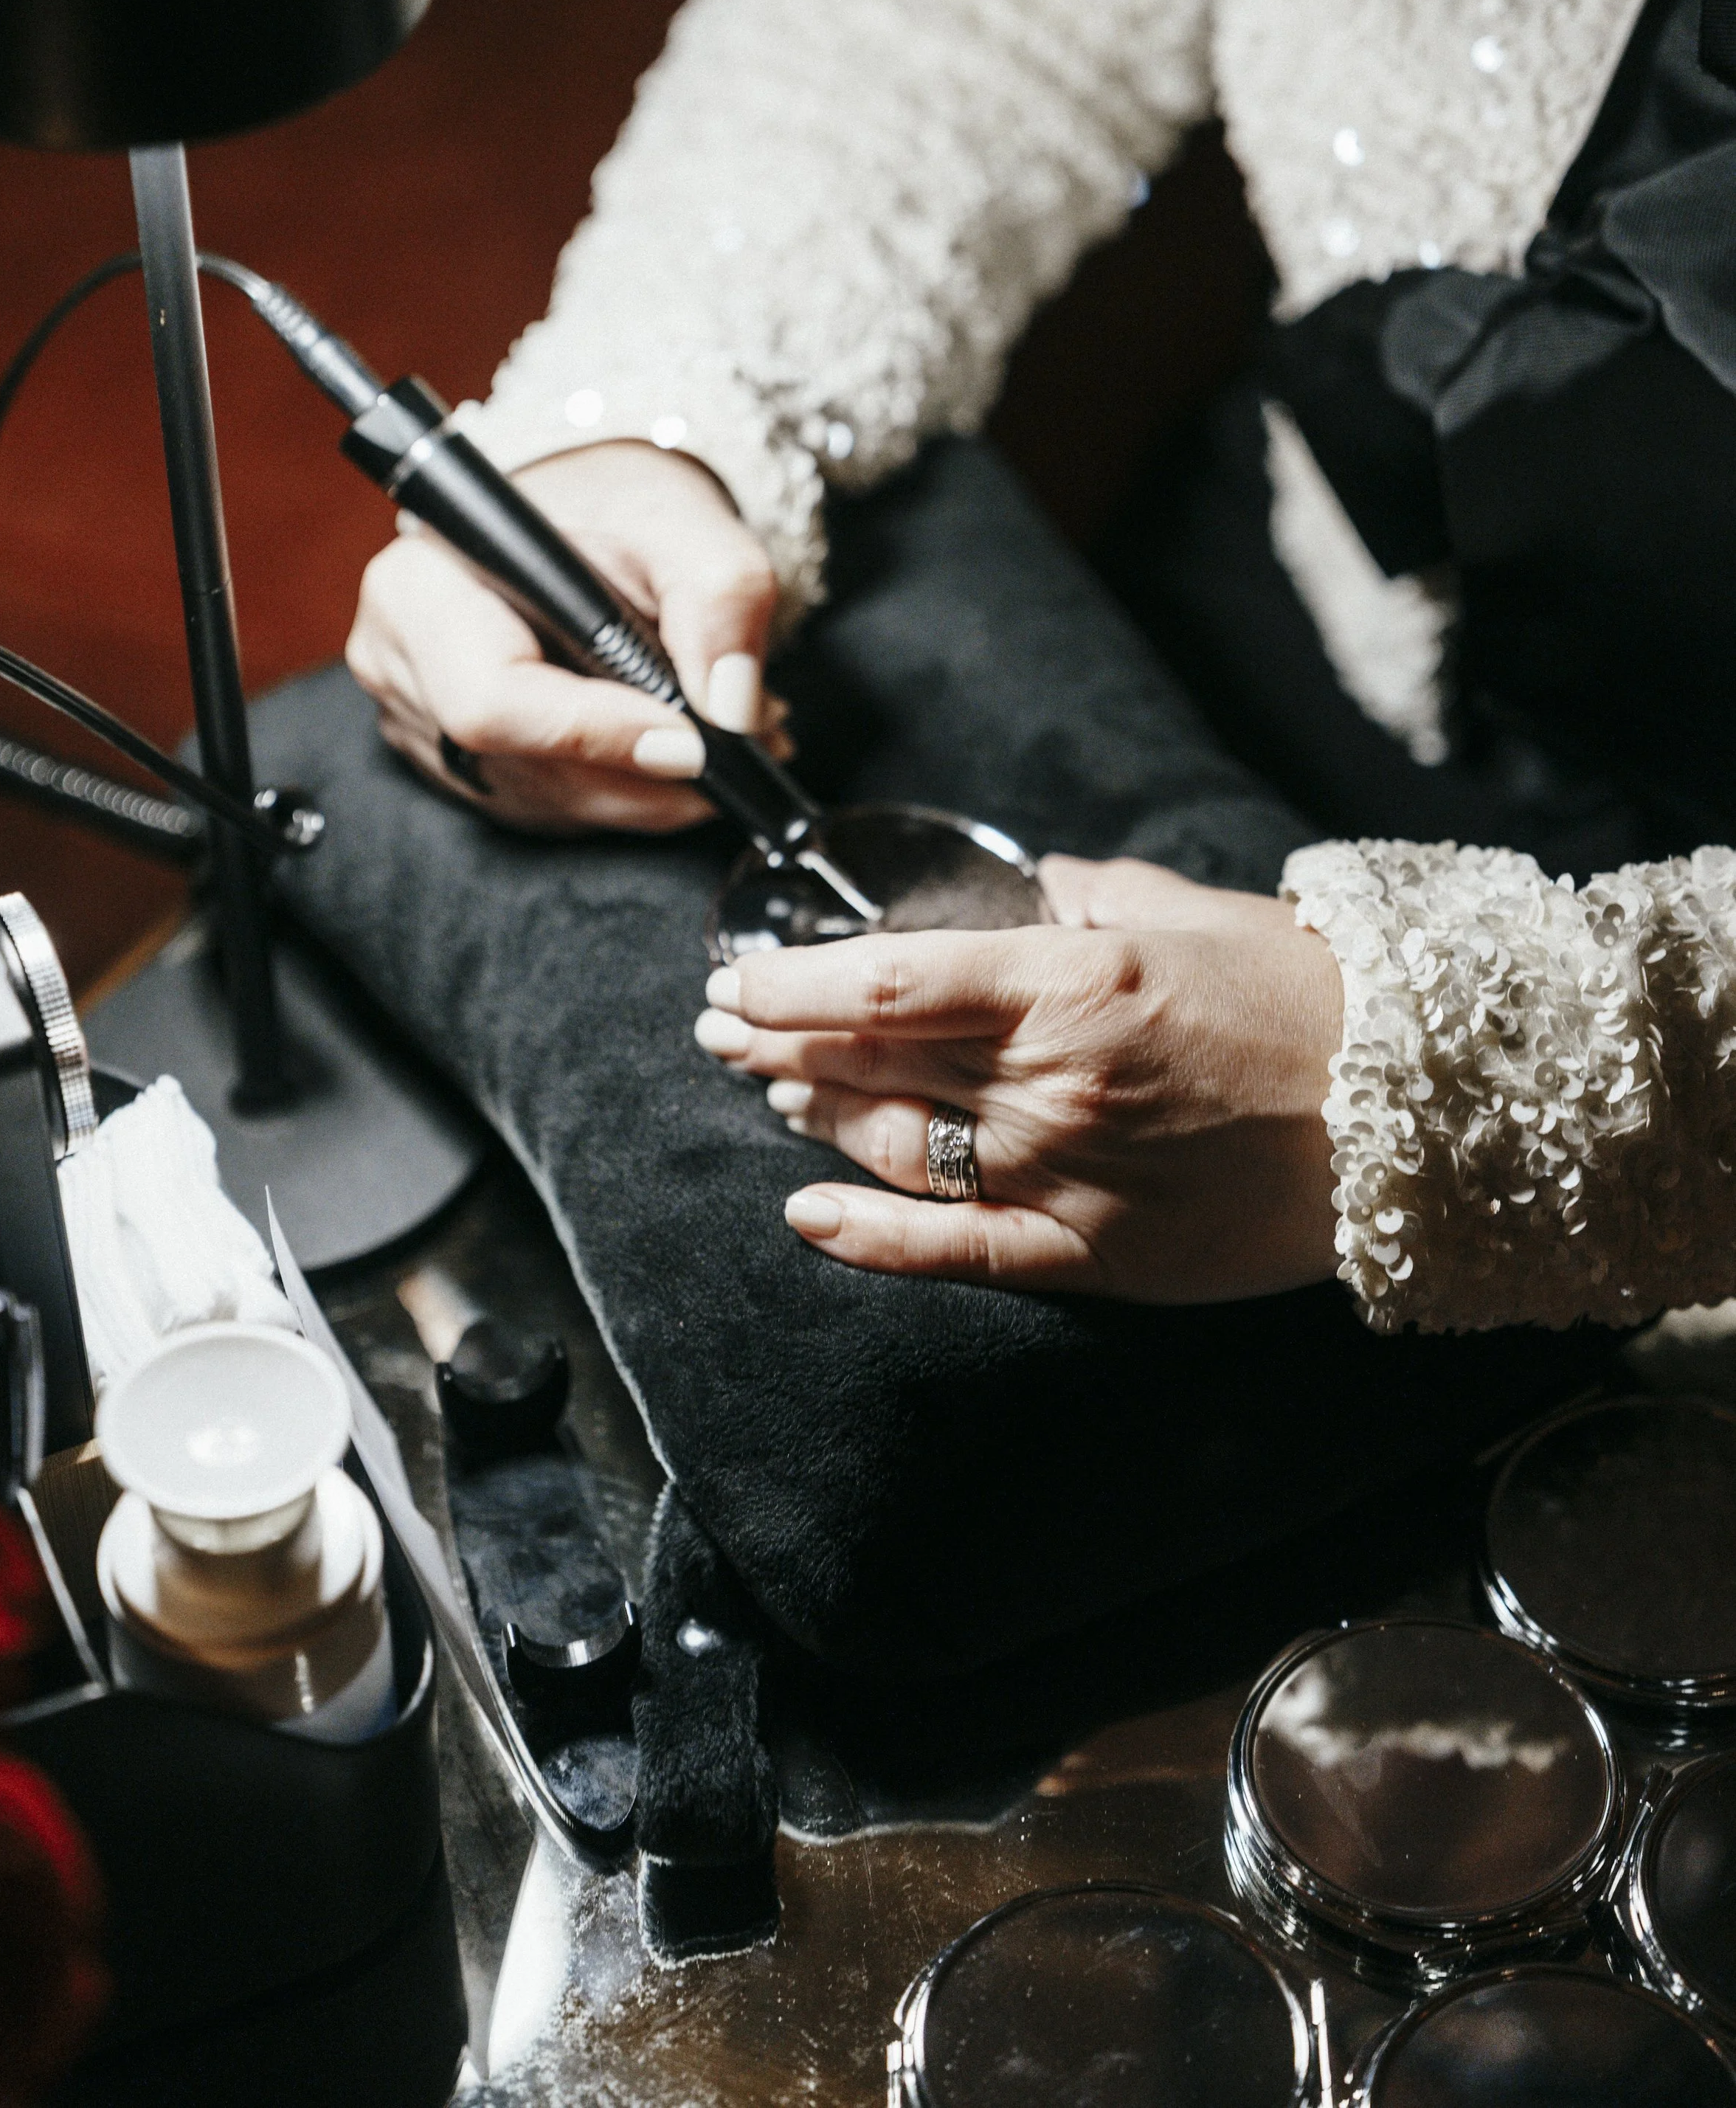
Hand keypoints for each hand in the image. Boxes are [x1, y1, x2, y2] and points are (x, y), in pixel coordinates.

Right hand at [346, 440, 788, 833]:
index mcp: (421, 590)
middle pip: (527, 768)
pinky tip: (678, 745)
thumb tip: (730, 705)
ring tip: (728, 732)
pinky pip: (557, 810)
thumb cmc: (614, 506)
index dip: (597, 733)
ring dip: (657, 789)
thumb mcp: (681, 520)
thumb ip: (720, 595)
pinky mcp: (466, 769)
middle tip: (745, 739)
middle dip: (651, 772)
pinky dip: (633, 792)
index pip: (491, 701)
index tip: (694, 738)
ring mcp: (427, 729)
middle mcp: (405, 668)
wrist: (588, 516)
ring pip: (554, 802)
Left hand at [694, 855, 1344, 1301]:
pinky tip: (804, 1214)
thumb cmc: (1305, 995)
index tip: (739, 978)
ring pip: (899, 1145)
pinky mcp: (1096, 1254)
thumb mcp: (1189, 912)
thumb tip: (1039, 882)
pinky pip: (958, 1252)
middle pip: (875, 1060)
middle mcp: (1052, 1080)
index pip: (887, 981)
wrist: (1417, 1110)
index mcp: (1071, 981)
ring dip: (816, 1117)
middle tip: (719, 1027)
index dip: (792, 983)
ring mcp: (1068, 1174)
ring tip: (768, 1092)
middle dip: (778, 1043)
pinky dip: (870, 1239)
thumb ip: (1094, 894)